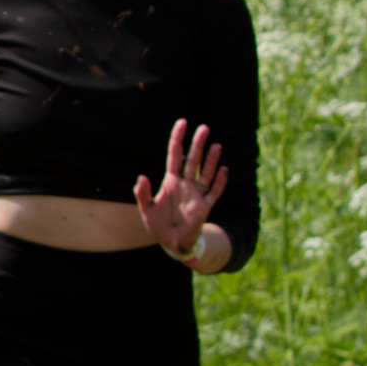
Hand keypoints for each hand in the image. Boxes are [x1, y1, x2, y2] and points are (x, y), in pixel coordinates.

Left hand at [134, 119, 227, 262]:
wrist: (171, 243)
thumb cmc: (158, 224)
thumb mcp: (146, 209)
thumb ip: (142, 193)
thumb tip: (141, 177)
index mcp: (170, 181)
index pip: (174, 155)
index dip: (178, 139)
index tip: (183, 122)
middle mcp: (185, 184)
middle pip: (193, 160)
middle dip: (197, 144)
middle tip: (204, 127)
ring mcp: (196, 195)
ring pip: (206, 173)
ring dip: (212, 160)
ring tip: (217, 145)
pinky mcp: (205, 207)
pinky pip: (214, 192)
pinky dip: (220, 182)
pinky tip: (225, 169)